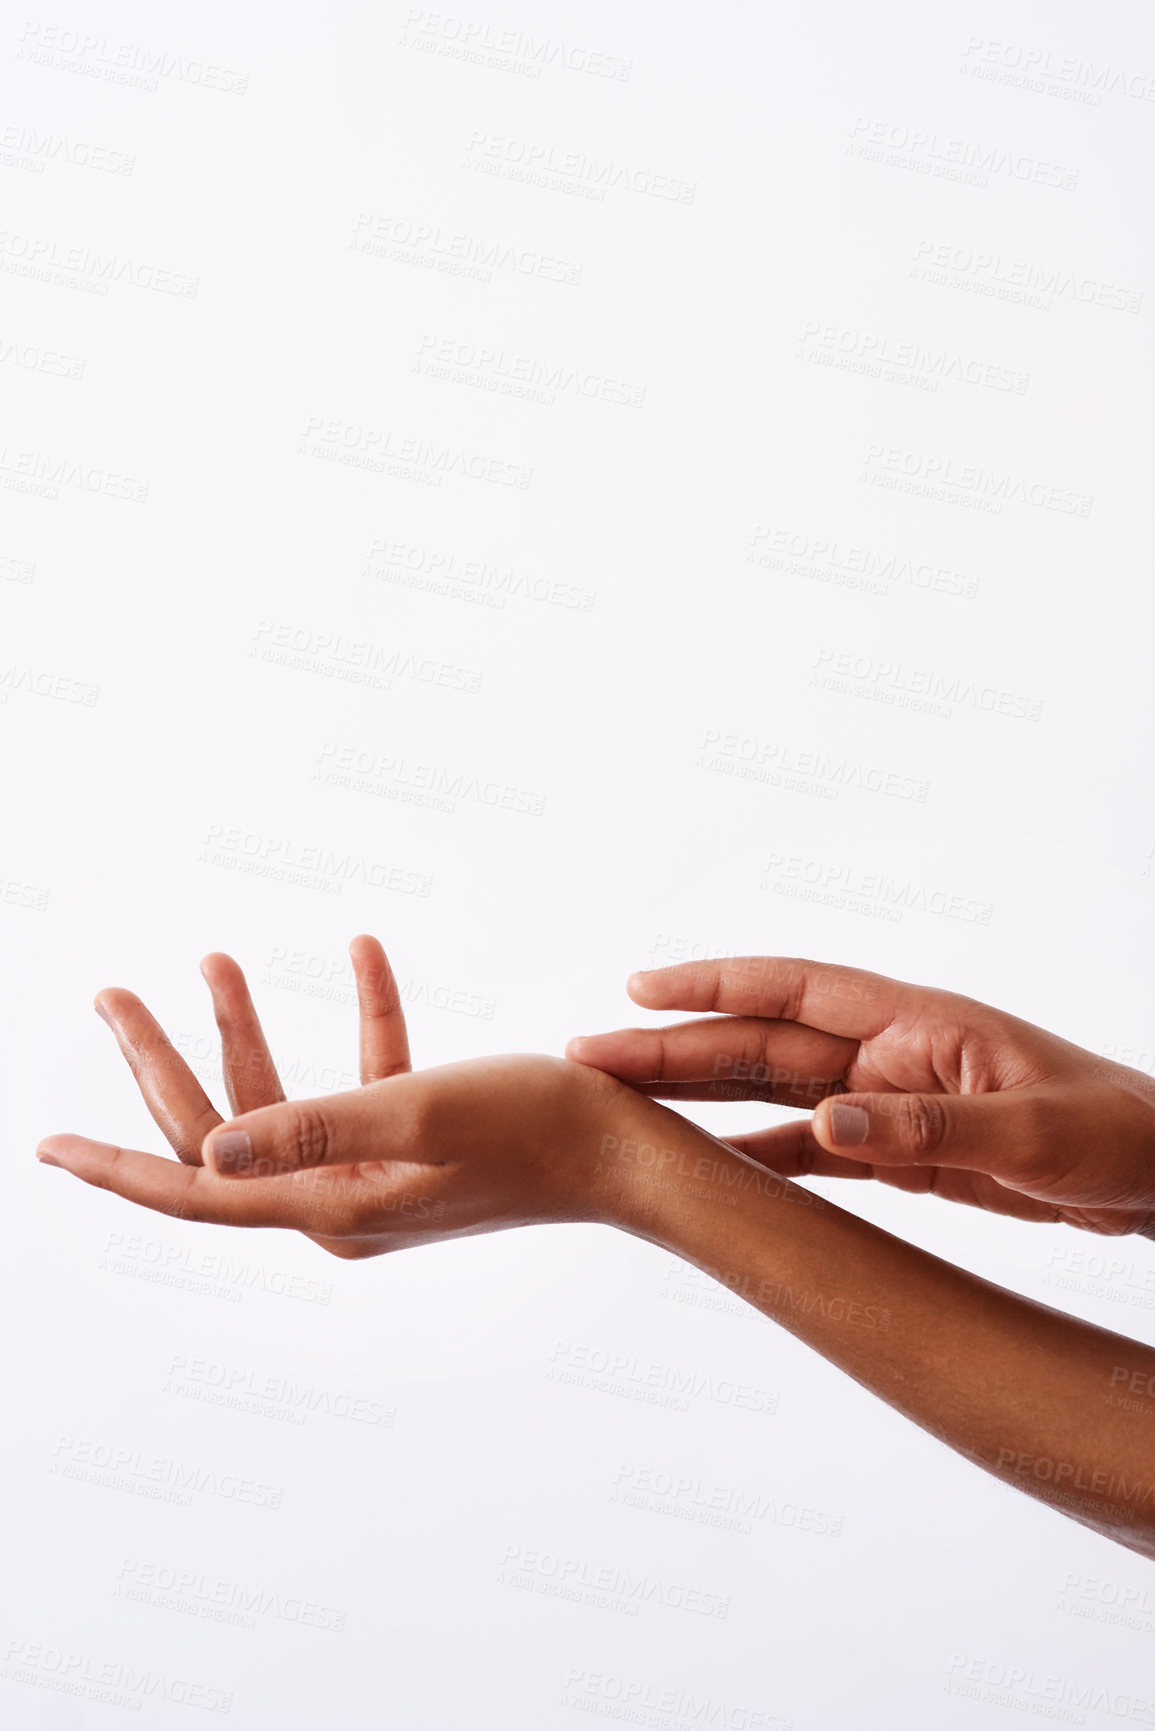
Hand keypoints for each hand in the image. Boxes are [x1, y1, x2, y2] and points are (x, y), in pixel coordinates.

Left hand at [37, 937, 629, 1257]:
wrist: (634, 1153)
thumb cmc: (541, 1126)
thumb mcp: (421, 1108)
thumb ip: (312, 1126)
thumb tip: (207, 1154)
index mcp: (331, 1208)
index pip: (196, 1189)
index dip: (116, 1165)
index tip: (45, 1144)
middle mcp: (340, 1204)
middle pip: (223, 1134)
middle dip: (166, 1061)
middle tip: (113, 996)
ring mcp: (376, 1178)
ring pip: (280, 1102)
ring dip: (248, 1028)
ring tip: (213, 959)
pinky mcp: (414, 1146)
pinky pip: (360, 1081)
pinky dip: (357, 1020)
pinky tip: (364, 951)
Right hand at [566, 956, 1154, 1236]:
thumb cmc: (1116, 1132)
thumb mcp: (1031, 1132)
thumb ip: (931, 1126)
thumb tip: (829, 1125)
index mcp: (916, 1022)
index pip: (793, 991)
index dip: (713, 984)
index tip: (639, 987)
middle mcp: (888, 1053)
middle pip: (760, 1043)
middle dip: (675, 1045)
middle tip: (589, 1055)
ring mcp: (889, 1102)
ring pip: (771, 1093)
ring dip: (699, 1095)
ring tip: (622, 1101)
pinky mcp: (901, 1153)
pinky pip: (810, 1151)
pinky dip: (754, 1157)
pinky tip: (706, 1165)